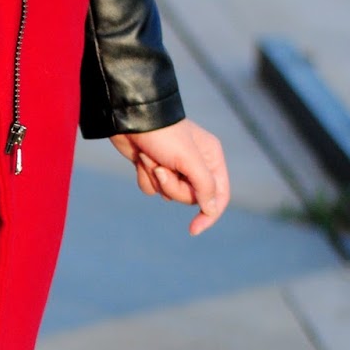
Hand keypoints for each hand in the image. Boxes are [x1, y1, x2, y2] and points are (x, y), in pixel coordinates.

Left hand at [109, 118, 229, 235]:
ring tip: (150, 159)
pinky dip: (144, 177)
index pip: (219, 194)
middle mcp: (195, 163)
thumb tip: (211, 209)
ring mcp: (174, 167)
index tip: (194, 229)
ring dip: (156, 180)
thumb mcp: (189, 160)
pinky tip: (140, 160)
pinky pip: (151, 188)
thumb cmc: (163, 135)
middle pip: (190, 197)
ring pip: (168, 194)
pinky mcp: (154, 168)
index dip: (209, 214)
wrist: (130, 120)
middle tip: (162, 169)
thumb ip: (204, 185)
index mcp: (211, 157)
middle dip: (172, 187)